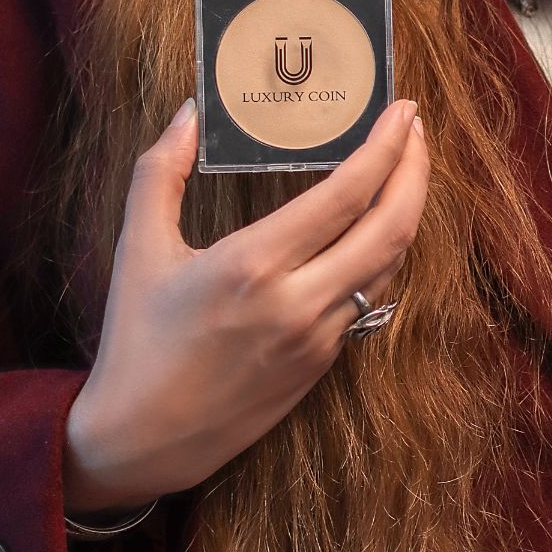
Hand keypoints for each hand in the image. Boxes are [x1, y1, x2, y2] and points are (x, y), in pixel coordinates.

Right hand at [63, 96, 429, 513]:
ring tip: (405, 168)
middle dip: (415, 170)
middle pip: (391, 227)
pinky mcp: (322, 366)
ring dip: (408, 210)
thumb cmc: (135, 341)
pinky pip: (370, 297)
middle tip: (415, 129)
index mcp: (253, 266)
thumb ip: (160, 171)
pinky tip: (376, 226)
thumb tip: (188, 112)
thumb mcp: (136, 248)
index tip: (403, 110)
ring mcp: (318, 339)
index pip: (347, 195)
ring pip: (390, 264)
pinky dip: (383, 252)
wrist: (140, 441)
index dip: (386, 147)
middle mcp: (298, 302)